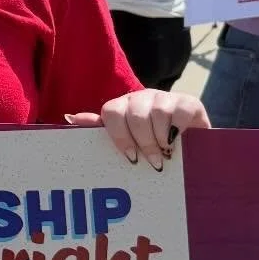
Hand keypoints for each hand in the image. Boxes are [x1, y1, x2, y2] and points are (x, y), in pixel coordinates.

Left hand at [66, 89, 211, 169]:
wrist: (188, 146)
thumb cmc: (149, 146)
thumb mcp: (125, 141)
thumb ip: (99, 130)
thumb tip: (69, 118)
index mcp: (122, 106)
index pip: (111, 112)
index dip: (119, 136)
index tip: (130, 157)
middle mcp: (141, 98)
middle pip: (135, 114)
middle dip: (144, 142)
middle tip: (153, 161)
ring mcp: (165, 97)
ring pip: (157, 112)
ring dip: (161, 138)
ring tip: (166, 153)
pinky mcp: (189, 102)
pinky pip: (181, 110)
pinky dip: (178, 129)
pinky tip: (178, 142)